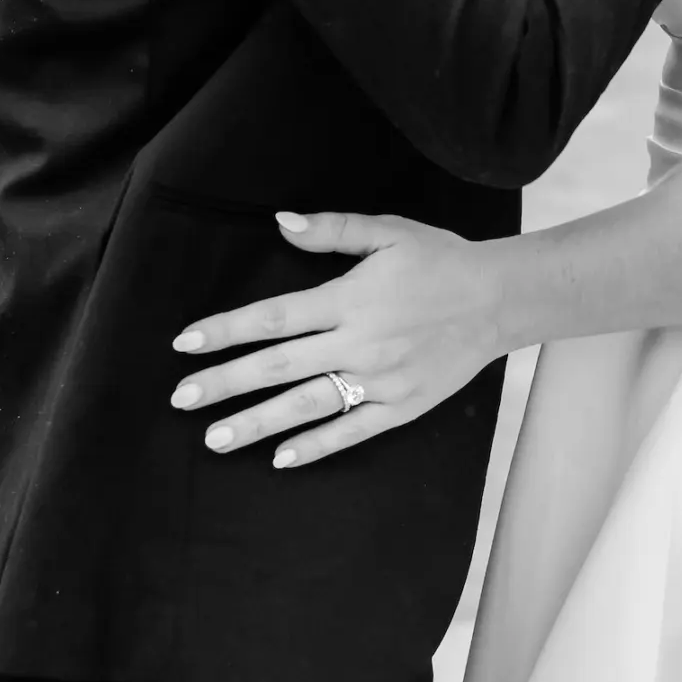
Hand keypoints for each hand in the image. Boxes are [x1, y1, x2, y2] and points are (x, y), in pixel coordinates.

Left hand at [168, 210, 506, 468]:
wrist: (501, 298)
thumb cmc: (441, 258)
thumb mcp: (389, 231)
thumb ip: (331, 230)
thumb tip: (279, 223)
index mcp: (350, 298)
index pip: (274, 318)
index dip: (226, 331)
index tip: (185, 344)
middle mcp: (360, 343)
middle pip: (278, 366)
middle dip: (225, 383)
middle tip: (181, 399)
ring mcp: (380, 380)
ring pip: (307, 405)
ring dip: (257, 423)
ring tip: (215, 438)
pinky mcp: (401, 406)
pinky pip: (351, 431)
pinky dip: (316, 446)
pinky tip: (281, 458)